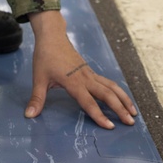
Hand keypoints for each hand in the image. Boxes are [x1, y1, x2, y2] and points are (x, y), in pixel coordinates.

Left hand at [25, 10, 137, 129]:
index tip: (110, 126)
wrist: (52, 36)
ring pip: (111, 87)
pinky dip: (117, 92)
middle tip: (130, 122)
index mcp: (73, 82)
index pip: (89, 102)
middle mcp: (85, 78)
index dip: (99, 115)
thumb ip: (36, 98)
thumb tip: (29, 115)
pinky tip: (122, 99)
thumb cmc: (45, 56)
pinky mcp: (90, 71)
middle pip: (107, 95)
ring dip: (123, 99)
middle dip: (120, 109)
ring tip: (133, 112)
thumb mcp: (38, 78)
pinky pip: (107, 82)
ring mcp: (90, 74)